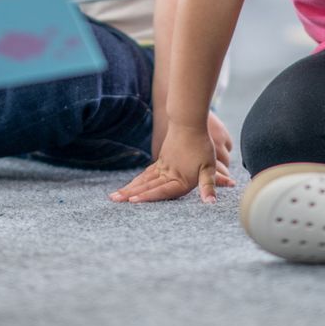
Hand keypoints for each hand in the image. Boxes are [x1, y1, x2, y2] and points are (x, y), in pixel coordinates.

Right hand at [110, 120, 234, 203]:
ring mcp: (163, 166)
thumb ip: (209, 186)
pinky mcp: (161, 160)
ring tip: (115, 195)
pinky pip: (147, 173)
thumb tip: (210, 203)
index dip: (147, 196)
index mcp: (180, 179)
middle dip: (130, 194)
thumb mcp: (209, 167)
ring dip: (129, 188)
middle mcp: (168, 174)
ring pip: (144, 179)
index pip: (162, 191)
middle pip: (147, 186)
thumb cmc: (201, 145)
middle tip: (113, 200)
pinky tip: (132, 185)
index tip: (132, 201)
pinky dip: (137, 180)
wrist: (189, 122)